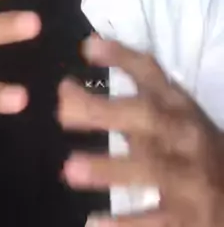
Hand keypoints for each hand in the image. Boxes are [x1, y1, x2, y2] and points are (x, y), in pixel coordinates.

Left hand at [58, 36, 223, 225]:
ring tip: (70, 169)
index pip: (152, 74)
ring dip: (109, 168)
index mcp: (179, 108)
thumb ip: (130, 100)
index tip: (87, 46)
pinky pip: (156, 222)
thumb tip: (79, 74)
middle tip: (62, 111)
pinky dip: (125, 225)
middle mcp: (185, 136)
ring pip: (151, 169)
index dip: (122, 58)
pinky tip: (93, 223)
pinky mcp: (189, 219)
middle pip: (146, 117)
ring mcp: (190, 177)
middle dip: (104, 112)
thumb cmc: (191, 151)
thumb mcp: (171, 119)